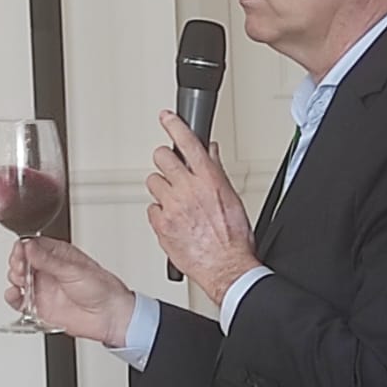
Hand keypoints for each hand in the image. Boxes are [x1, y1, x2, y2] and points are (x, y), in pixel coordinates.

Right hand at [6, 238, 133, 345]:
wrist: (110, 317)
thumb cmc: (102, 290)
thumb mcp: (73, 270)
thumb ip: (48, 260)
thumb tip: (28, 246)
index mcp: (58, 255)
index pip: (32, 245)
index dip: (23, 248)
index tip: (21, 253)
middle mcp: (49, 270)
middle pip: (22, 261)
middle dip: (17, 263)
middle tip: (21, 269)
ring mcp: (44, 288)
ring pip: (19, 279)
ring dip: (14, 278)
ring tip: (21, 281)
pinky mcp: (41, 306)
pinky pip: (20, 301)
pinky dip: (13, 297)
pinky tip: (15, 294)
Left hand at [147, 112, 257, 304]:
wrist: (227, 268)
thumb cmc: (234, 240)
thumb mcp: (232, 199)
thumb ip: (216, 172)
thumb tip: (210, 153)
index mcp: (208, 180)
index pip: (187, 142)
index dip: (174, 124)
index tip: (166, 117)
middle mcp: (188, 190)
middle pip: (162, 157)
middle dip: (165, 160)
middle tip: (171, 169)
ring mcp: (172, 207)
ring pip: (153, 182)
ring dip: (162, 188)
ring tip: (175, 201)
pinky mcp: (161, 224)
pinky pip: (152, 209)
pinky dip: (160, 212)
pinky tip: (172, 219)